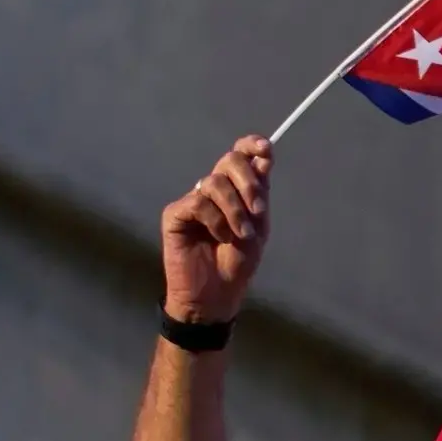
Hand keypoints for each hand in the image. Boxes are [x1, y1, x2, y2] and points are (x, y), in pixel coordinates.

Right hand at [161, 136, 271, 324]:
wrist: (216, 295)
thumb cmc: (237, 264)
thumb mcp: (258, 228)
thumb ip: (259, 195)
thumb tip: (264, 157)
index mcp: (237, 190)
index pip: (241, 155)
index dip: (252, 146)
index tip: (265, 149)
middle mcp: (214, 190)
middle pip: (230, 161)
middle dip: (248, 182)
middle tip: (258, 209)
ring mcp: (194, 200)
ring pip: (214, 182)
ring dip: (234, 210)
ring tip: (239, 235)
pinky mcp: (176, 214)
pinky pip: (198, 202)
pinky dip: (215, 220)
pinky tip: (219, 237)